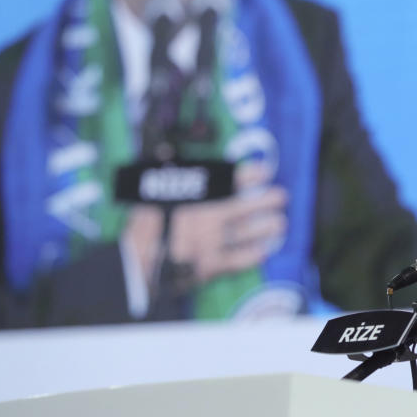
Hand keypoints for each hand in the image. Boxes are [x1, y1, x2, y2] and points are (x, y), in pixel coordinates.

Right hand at [123, 161, 287, 286]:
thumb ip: (162, 174)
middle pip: (243, 207)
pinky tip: (264, 251)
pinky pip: (236, 261)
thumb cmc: (141, 228)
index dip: (249, 175)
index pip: (226, 181)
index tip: (265, 172)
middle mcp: (205, 218)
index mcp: (193, 199)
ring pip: (245, 233)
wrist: (135, 265)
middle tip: (282, 197)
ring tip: (280, 223)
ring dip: (265, 228)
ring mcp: (209, 243)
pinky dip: (251, 256)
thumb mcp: (147, 195)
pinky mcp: (209, 266)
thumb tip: (162, 150)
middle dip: (265, 200)